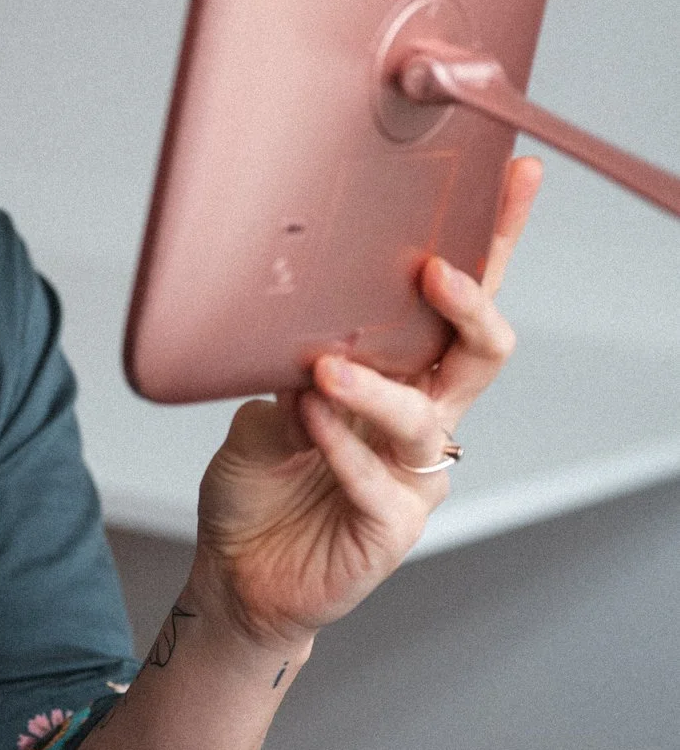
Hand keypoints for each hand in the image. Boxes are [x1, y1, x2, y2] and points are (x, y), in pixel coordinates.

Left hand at [191, 155, 542, 651]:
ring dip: (378, 387)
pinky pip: (377, 479)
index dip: (493, 240)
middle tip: (437, 270)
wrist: (236, 573)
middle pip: (481, 352)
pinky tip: (309, 417)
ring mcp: (413, 474)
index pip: (457, 301)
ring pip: (425, 418)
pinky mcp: (391, 525)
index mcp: (403, 373)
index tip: (512, 177)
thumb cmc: (260, 482)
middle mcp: (423, 416)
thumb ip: (291, 370)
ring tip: (328, 366)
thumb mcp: (262, 405)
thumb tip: (311, 336)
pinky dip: (342, 444)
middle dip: (474, 304)